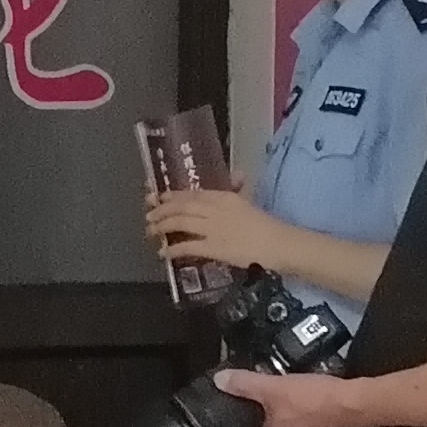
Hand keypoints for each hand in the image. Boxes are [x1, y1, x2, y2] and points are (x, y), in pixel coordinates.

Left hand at [148, 186, 277, 270]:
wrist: (277, 243)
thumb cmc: (266, 224)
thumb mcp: (249, 200)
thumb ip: (239, 187)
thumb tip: (237, 174)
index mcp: (223, 196)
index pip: (192, 193)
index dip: (172, 195)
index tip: (159, 197)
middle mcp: (214, 209)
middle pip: (181, 206)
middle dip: (161, 210)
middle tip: (149, 214)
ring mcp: (212, 228)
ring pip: (180, 223)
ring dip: (162, 226)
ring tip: (151, 231)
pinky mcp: (213, 247)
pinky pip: (187, 246)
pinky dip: (172, 249)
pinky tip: (163, 252)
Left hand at [218, 367, 372, 426]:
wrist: (355, 403)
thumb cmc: (316, 400)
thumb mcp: (273, 386)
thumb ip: (244, 384)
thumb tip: (221, 380)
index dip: (249, 423)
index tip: (250, 412)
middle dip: (271, 418)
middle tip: (272, 398)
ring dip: (291, 418)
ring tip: (292, 397)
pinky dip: (310, 418)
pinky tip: (313, 403)